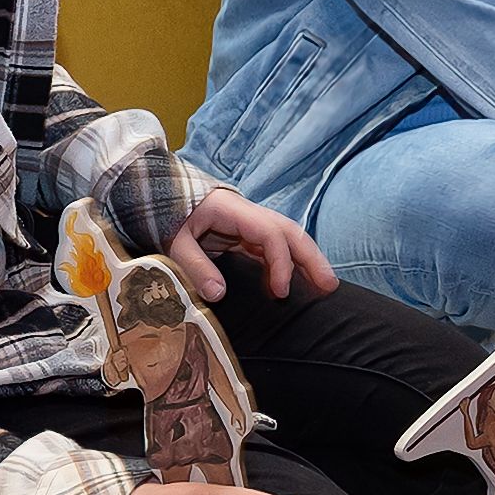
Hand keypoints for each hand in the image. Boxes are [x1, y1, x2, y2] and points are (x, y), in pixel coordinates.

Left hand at [166, 188, 335, 303]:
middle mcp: (250, 217)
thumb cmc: (168, 216)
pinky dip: (292, 264)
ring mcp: (251, 226)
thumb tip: (218, 294)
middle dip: (312, 258)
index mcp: (234, 211)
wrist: (164, 199)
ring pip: (289, 240)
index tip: (280, 291)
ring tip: (327, 286)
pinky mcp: (247, 237)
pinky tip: (300, 282)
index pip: (270, 234)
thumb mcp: (174, 240)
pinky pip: (277, 249)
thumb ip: (194, 264)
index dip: (281, 262)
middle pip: (291, 233)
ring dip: (309, 261)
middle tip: (329, 286)